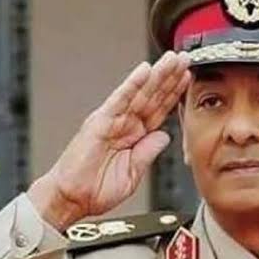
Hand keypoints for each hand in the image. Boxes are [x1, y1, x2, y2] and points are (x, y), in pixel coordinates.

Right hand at [29, 51, 191, 230]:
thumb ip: (148, 152)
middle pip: (152, 96)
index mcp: (134, 136)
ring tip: (172, 59)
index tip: (188, 79)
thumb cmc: (95, 189)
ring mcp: (113, 121)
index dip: (174, 94)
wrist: (71, 198)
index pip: (159, 110)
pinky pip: (120, 100)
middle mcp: (124, 124)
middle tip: (185, 59)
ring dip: (157, 75)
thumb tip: (164, 136)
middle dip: (169, 77)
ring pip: (140, 93)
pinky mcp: (100, 121)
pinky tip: (145, 71)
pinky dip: (132, 84)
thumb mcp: (133, 173)